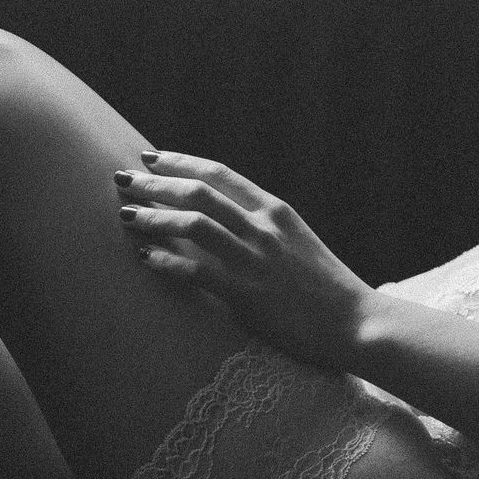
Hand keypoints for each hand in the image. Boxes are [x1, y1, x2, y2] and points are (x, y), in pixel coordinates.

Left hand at [115, 150, 375, 365]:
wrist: (356, 321)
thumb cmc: (327, 288)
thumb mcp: (298, 243)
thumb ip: (266, 229)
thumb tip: (229, 223)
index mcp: (276, 211)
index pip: (220, 174)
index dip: (181, 162)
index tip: (152, 157)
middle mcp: (264, 228)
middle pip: (199, 192)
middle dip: (155, 183)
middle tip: (122, 179)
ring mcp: (256, 259)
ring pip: (193, 224)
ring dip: (153, 217)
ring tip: (125, 215)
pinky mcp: (248, 294)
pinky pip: (196, 272)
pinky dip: (166, 262)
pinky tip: (146, 259)